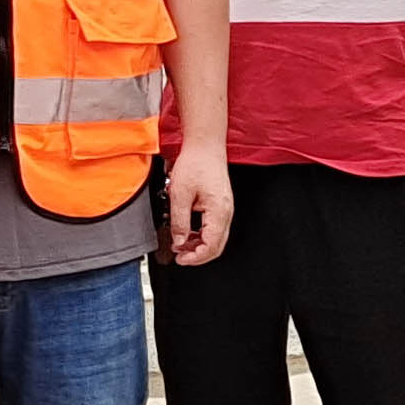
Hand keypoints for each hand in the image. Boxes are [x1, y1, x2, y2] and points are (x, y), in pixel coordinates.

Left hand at [163, 142, 233, 266]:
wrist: (205, 145)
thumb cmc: (195, 163)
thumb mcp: (180, 194)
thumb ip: (179, 221)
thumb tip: (179, 241)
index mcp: (218, 211)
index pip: (211, 246)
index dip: (195, 257)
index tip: (180, 259)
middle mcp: (226, 212)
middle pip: (217, 246)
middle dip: (198, 255)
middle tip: (179, 256)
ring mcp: (225, 209)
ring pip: (216, 238)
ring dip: (199, 245)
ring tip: (180, 245)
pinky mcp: (220, 205)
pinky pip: (214, 228)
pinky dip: (201, 235)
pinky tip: (188, 233)